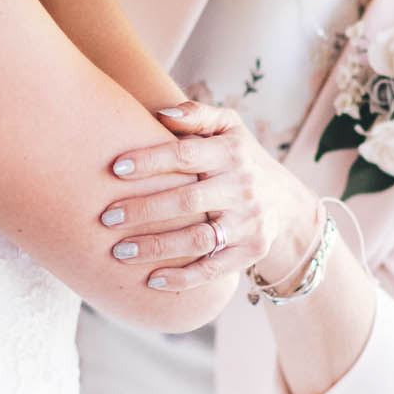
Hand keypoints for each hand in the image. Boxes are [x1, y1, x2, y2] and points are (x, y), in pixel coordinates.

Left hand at [98, 101, 321, 293]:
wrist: (287, 201)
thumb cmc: (240, 158)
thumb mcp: (229, 128)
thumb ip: (197, 115)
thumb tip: (160, 113)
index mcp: (232, 153)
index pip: (185, 155)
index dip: (149, 161)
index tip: (115, 169)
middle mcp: (243, 187)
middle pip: (186, 201)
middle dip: (143, 210)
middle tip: (106, 217)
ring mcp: (249, 223)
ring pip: (197, 239)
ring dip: (155, 248)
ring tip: (118, 252)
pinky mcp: (251, 251)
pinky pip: (213, 269)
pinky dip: (182, 278)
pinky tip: (151, 280)